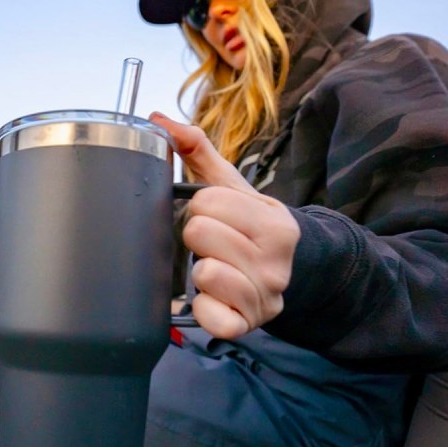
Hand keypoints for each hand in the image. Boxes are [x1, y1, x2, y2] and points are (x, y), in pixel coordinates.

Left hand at [150, 112, 299, 339]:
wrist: (288, 273)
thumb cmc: (249, 228)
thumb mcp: (232, 189)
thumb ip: (199, 152)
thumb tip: (159, 121)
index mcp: (273, 222)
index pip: (207, 202)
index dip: (200, 207)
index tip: (212, 216)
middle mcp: (275, 261)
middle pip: (200, 233)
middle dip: (197, 237)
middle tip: (211, 243)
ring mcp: (264, 297)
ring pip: (205, 273)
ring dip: (200, 271)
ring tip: (215, 268)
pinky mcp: (247, 326)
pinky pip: (210, 317)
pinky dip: (203, 308)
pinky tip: (211, 297)